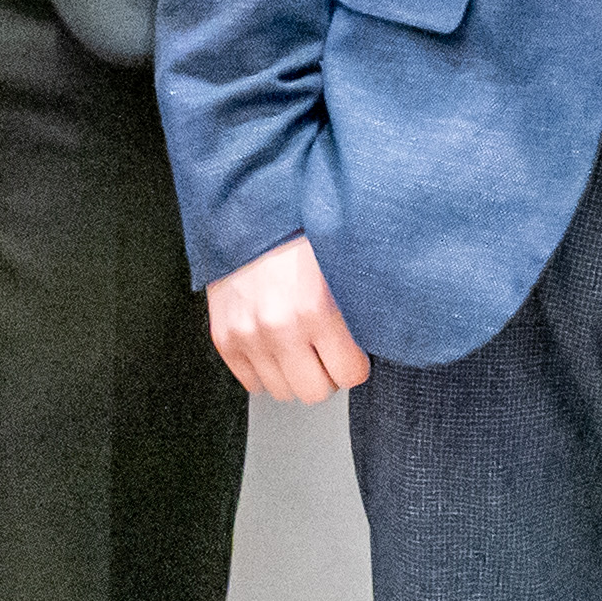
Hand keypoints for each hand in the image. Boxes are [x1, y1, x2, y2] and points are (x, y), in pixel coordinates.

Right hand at [205, 235, 370, 402]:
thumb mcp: (340, 260)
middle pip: (315, 392)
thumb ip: (355, 304)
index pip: (349, 374)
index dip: (354, 363)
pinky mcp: (223, 338)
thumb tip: (377, 338)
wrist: (247, 208)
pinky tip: (274, 343)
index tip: (352, 351)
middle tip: (326, 350)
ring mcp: (248, 336)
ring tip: (298, 342)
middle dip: (326, 373)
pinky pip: (252, 383)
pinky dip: (266, 369)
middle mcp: (279, 327)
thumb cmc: (299, 229)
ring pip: (282, 392)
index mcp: (316, 308)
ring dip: (294, 372)